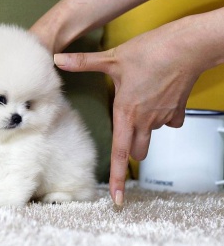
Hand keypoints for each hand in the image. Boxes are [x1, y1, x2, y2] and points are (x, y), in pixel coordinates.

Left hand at [54, 20, 202, 204]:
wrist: (188, 46)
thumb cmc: (152, 51)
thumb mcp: (112, 57)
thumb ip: (84, 62)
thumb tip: (57, 59)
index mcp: (127, 113)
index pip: (120, 154)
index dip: (117, 179)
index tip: (117, 200)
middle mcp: (145, 120)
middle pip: (136, 151)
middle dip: (129, 149)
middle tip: (124, 131)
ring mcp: (163, 118)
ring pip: (151, 136)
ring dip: (143, 131)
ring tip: (139, 106)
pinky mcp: (177, 112)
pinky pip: (168, 123)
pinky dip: (161, 117)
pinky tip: (157, 100)